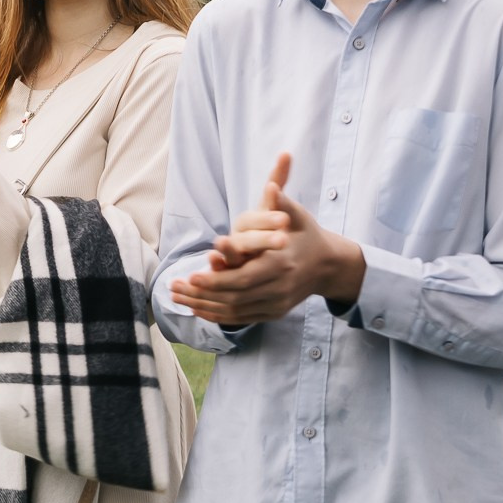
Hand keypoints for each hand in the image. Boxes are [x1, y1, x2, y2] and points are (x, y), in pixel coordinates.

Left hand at [169, 153, 365, 326]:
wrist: (327, 265)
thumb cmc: (306, 234)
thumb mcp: (297, 214)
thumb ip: (280, 200)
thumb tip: (271, 184)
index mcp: (282, 263)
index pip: (244, 277)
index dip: (216, 279)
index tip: (191, 275)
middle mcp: (279, 287)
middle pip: (235, 296)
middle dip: (202, 293)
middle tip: (175, 288)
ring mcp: (277, 304)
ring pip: (235, 311)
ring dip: (203, 306)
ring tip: (177, 298)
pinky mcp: (273, 313)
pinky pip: (241, 318)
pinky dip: (217, 316)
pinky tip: (196, 309)